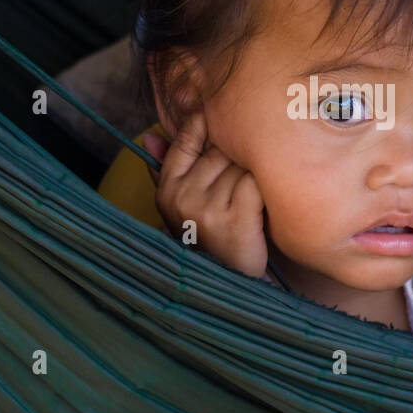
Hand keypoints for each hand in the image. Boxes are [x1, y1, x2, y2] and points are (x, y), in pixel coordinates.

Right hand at [139, 111, 268, 278]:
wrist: (231, 283)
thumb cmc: (210, 236)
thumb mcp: (182, 206)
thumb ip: (167, 168)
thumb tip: (149, 136)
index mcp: (167, 191)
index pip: (185, 140)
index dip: (207, 129)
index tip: (223, 132)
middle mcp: (183, 198)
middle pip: (221, 151)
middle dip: (238, 160)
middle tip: (243, 183)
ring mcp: (208, 210)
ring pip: (241, 166)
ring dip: (253, 178)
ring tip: (252, 200)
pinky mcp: (235, 220)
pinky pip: (255, 183)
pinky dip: (264, 192)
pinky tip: (262, 208)